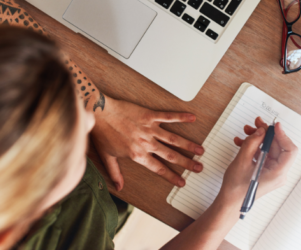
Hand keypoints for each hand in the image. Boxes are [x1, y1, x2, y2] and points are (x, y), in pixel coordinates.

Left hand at [90, 98, 204, 190]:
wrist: (99, 113)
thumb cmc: (102, 133)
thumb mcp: (107, 157)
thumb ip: (115, 173)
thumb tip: (119, 187)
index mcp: (137, 155)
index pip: (158, 169)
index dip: (172, 177)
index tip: (182, 182)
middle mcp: (146, 143)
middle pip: (171, 155)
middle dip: (187, 163)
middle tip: (199, 167)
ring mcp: (149, 129)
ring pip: (173, 139)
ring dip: (188, 145)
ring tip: (200, 149)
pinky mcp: (150, 116)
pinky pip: (168, 117)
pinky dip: (181, 117)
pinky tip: (192, 118)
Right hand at [219, 117, 297, 202]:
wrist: (229, 202)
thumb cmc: (236, 189)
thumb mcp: (242, 161)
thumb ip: (252, 143)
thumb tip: (261, 131)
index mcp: (278, 174)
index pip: (289, 150)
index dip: (283, 135)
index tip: (274, 126)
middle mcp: (278, 173)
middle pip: (278, 147)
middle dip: (266, 134)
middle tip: (256, 124)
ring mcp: (271, 172)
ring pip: (269, 149)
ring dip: (257, 139)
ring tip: (246, 132)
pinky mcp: (264, 171)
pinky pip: (263, 155)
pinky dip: (253, 147)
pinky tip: (242, 142)